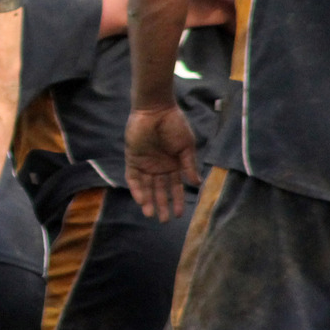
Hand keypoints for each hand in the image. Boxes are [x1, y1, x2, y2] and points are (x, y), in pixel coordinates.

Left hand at [125, 105, 201, 219]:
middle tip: (164, 220)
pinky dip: (137, 189)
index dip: (178, 200)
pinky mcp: (133, 159)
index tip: (180, 214)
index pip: (175, 186)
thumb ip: (189, 165)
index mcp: (174, 164)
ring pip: (147, 187)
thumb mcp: (186, 146)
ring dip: (148, 201)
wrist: (156, 109)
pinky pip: (133, 177)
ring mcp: (145, 164)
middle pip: (160, 190)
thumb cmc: (174, 125)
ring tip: (151, 215)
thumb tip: (197, 184)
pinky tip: (140, 200)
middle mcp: (159, 167)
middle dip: (162, 205)